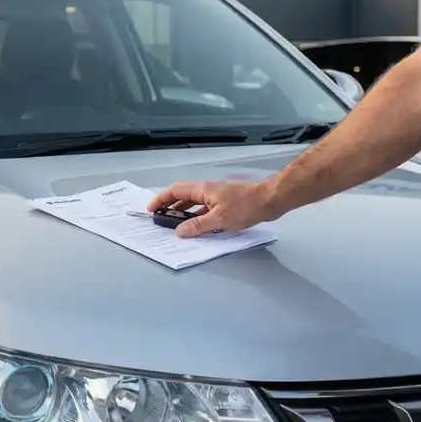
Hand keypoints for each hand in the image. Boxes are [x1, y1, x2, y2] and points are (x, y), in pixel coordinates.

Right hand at [146, 180, 276, 237]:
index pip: (175, 191)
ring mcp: (215, 196)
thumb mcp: (219, 219)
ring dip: (182, 212)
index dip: (161, 199)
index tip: (151, 210)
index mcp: (202, 190)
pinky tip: (196, 227)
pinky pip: (203, 209)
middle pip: (182, 196)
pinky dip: (196, 216)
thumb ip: (197, 226)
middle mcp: (206, 190)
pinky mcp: (224, 203)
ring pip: (193, 203)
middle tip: (160, 218)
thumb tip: (179, 231)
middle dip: (169, 206)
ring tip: (175, 225)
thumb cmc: (245, 206)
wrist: (269, 200)